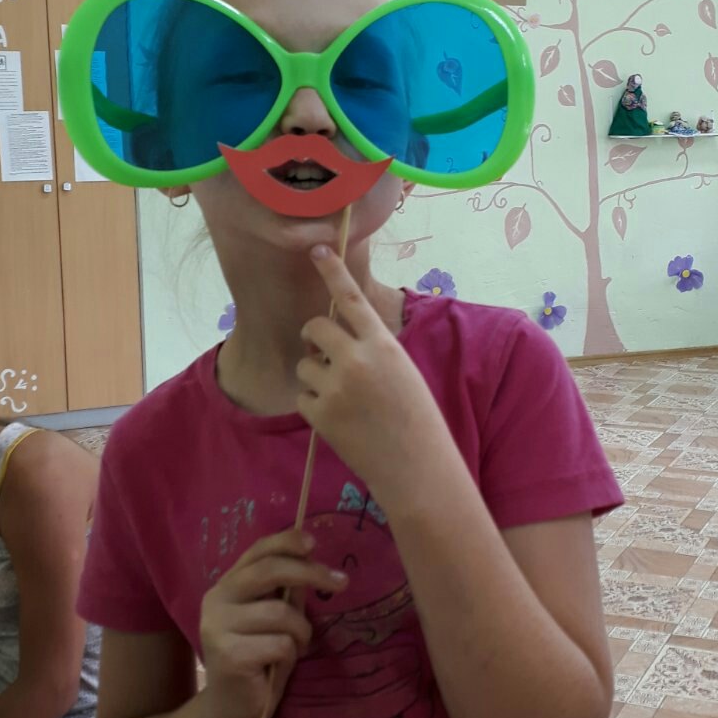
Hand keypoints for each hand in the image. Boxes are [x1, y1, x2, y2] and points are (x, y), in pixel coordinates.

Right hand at [199, 528, 347, 717]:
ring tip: (295, 647)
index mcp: (225, 586)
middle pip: (269, 571)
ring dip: (301, 632)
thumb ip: (283, 591)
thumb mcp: (272, 619)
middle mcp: (216, 601)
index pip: (256, 552)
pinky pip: (281, 643)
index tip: (314, 542)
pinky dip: (291, 654)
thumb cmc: (258, 660)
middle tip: (341, 582)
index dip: (286, 541)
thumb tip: (313, 560)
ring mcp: (219, 627)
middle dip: (310, 572)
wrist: (230, 711)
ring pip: (282, 613)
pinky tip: (279, 666)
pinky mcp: (230, 655)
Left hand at [297, 247, 449, 510]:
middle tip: (323, 352)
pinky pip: (302, 397)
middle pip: (315, 327)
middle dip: (313, 337)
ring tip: (341, 398)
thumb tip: (338, 338)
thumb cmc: (416, 418)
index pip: (351, 298)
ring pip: (305, 364)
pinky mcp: (320, 414)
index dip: (332, 271)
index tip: (317, 250)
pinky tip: (338, 420)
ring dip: (315, 375)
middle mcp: (357, 359)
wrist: (416, 467)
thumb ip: (373, 350)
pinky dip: (314, 406)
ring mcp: (336, 387)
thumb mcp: (403, 371)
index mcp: (383, 344)